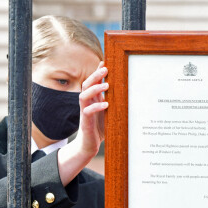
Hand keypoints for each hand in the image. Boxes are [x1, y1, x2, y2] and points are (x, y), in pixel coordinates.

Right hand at [57, 61, 107, 185]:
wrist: (89, 145)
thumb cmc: (100, 128)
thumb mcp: (108, 113)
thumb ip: (111, 103)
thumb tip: (124, 93)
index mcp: (93, 100)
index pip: (93, 82)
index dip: (97, 72)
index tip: (105, 62)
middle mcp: (87, 103)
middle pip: (86, 85)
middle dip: (95, 76)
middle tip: (105, 68)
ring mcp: (85, 112)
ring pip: (84, 96)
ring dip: (94, 89)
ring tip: (106, 85)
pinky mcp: (85, 122)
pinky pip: (88, 111)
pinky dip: (96, 107)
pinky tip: (106, 104)